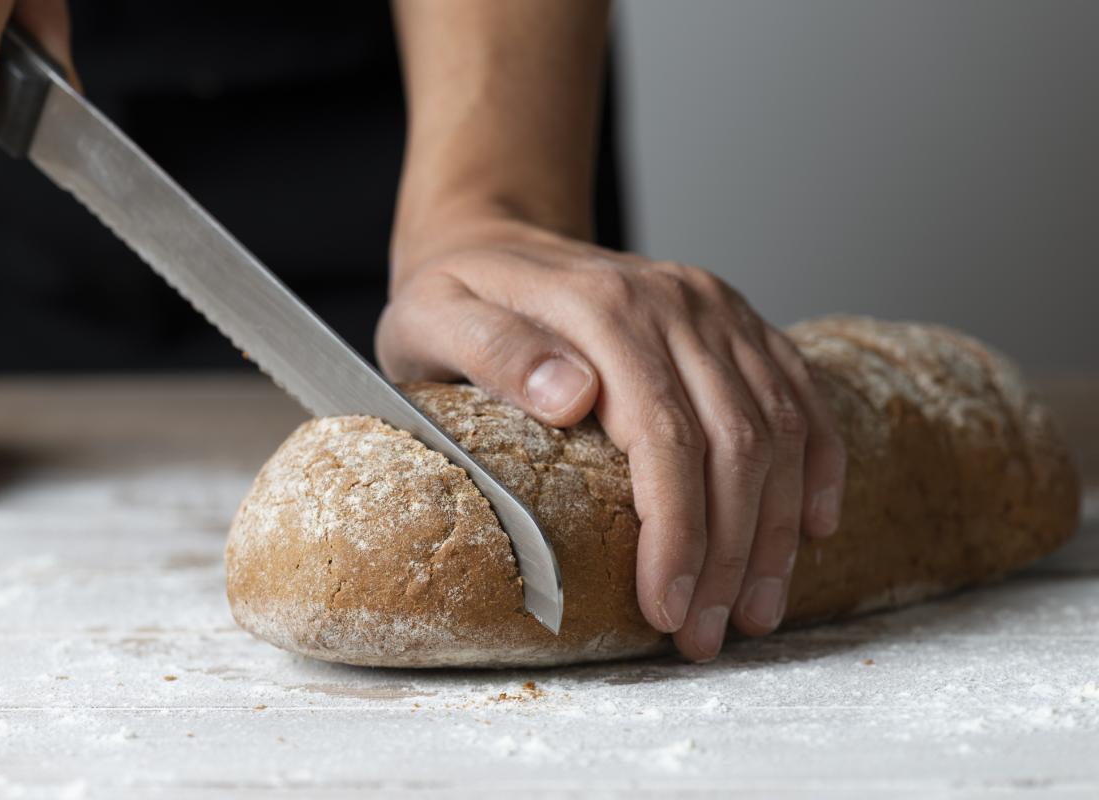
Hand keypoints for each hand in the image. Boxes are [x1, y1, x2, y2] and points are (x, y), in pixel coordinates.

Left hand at [379, 217, 846, 660]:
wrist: (495, 238)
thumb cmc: (456, 293)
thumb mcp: (433, 316)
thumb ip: (494, 351)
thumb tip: (574, 397)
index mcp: (606, 311)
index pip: (667, 439)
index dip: (678, 533)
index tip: (668, 607)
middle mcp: (678, 305)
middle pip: (735, 443)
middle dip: (731, 553)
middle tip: (709, 634)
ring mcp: (715, 310)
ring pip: (780, 428)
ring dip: (777, 529)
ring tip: (758, 608)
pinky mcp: (736, 321)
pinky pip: (800, 392)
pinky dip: (819, 462)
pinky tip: (815, 525)